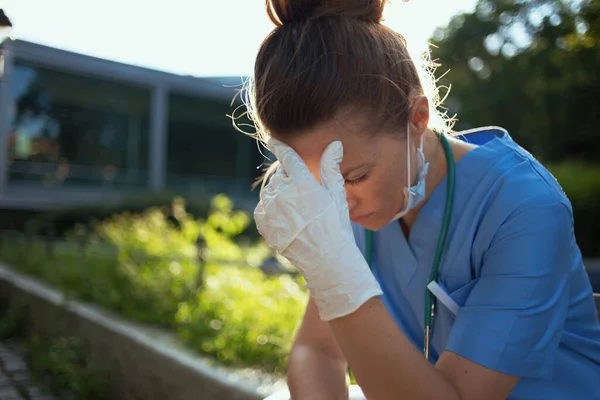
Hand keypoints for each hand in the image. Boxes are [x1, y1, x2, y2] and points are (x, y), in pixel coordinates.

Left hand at [254, 138, 381, 320]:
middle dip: (289, 177)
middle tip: (303, 192)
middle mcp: (283, 193)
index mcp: (303, 183)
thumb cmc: (335, 226)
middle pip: (280, 174)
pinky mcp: (263, 223)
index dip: (279, 146)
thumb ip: (331, 167)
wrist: (325, 260)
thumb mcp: (337, 195)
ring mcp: (270, 209)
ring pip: (270, 190)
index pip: (287, 157)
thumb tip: (335, 144)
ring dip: (280, 193)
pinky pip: (262, 207)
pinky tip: (285, 217)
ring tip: (297, 209)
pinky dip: (270, 208)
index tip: (272, 140)